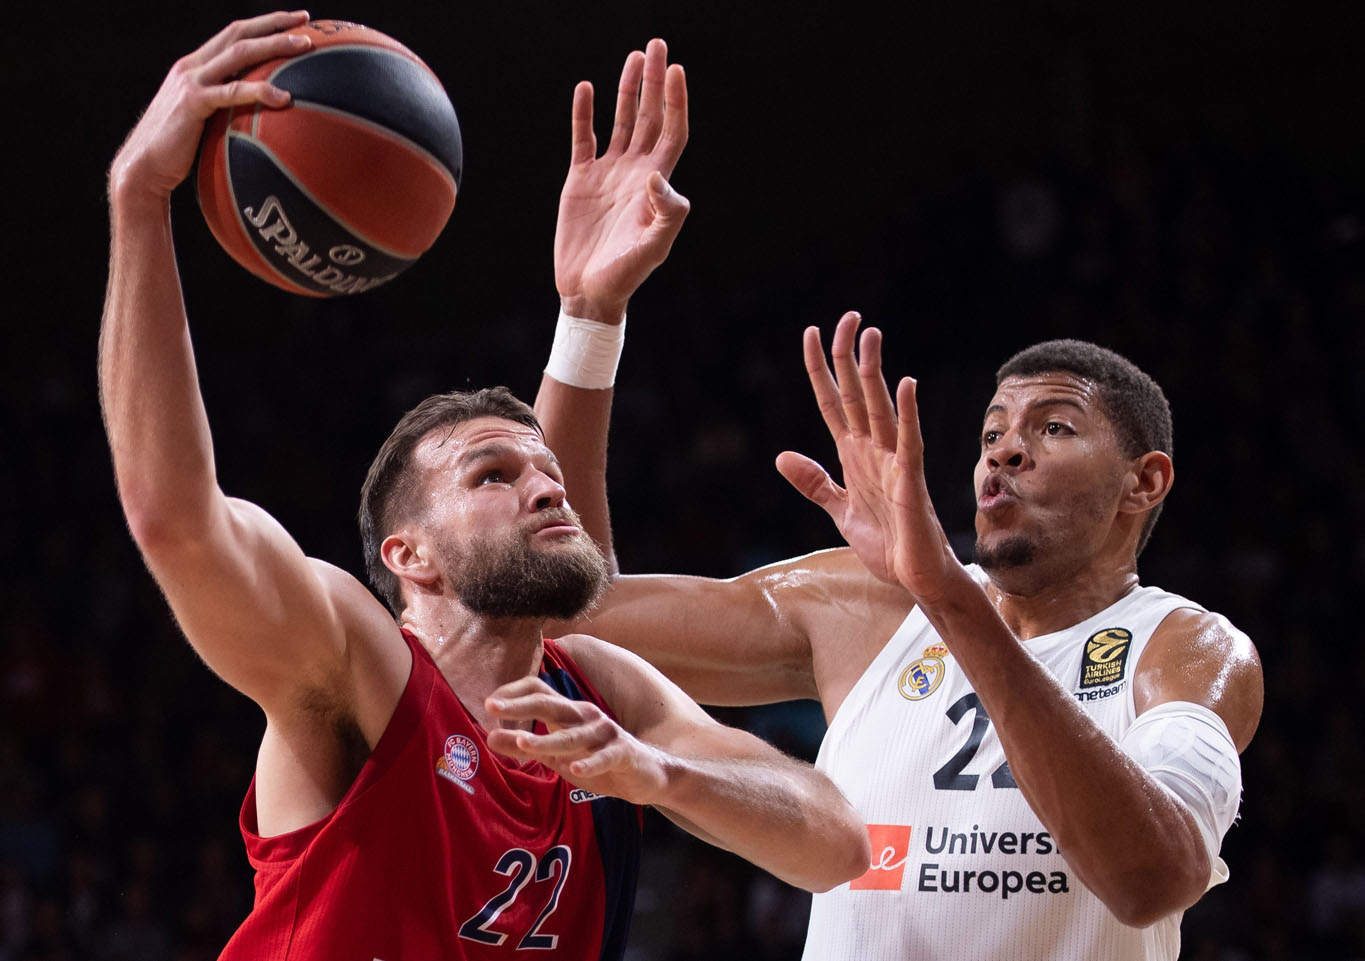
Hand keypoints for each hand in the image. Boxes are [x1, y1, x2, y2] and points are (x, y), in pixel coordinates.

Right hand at [108, 11, 311, 204]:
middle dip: (274, 24)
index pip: (233, 34)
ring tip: (306, 46)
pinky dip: (260, 91)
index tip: (295, 20)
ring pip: (239, 53)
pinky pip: (232, 93)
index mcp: (195, 66)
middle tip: (306, 21)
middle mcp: (192, 66)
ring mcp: (190, 82)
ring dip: (274, 45)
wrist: (144, 166)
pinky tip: (285, 98)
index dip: (264, 24)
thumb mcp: (204, 120)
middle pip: (238, 33)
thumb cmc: (178, 151)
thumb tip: (261, 116)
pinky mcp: (192, 103)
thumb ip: (225, 108)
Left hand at [485, 677, 668, 804]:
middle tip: (492, 707)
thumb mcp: (557, 757)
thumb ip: (525, 747)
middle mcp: (585, 717)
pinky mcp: (624, 752)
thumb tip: (489, 737)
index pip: (538, 692)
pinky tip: (575, 769)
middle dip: (520, 706)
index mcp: (569, 714)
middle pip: (550, 704)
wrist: (647, 776)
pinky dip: (590, 762)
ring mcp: (606, 733)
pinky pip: (606, 756)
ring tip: (522, 742)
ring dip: (547, 739)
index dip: (513, 694)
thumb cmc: (598, 762)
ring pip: (573, 735)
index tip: (488, 704)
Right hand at [554, 39, 689, 323]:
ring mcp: (608, 174)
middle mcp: (636, 172)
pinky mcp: (581, 180)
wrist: (590, 292)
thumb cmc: (626, 275)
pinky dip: (584, 114)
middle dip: (655, 82)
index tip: (677, 70)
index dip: (676, 102)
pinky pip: (584, 138)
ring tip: (635, 57)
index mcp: (657, 184)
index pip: (671, 132)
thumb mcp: (653, 249)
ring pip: (621, 121)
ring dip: (627, 90)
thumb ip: (664, 214)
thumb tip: (657, 175)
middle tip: (658, 45)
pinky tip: (586, 89)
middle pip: (649, 117)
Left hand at [776, 312, 962, 603]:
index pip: (833, 402)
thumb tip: (782, 456)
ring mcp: (894, 463)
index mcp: (855, 456)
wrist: (915, 577)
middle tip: (849, 317)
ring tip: (871, 336)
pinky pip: (909, 441)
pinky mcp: (911, 482)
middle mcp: (875, 451)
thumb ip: (815, 483)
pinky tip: (906, 384)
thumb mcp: (840, 511)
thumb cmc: (888, 544)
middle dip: (849, 357)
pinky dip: (908, 413)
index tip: (812, 335)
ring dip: (874, 372)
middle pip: (856, 394)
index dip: (820, 370)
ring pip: (881, 408)